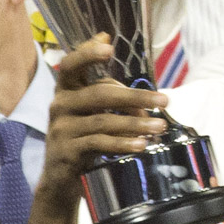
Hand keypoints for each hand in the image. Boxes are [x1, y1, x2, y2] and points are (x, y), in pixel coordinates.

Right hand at [38, 35, 168, 202]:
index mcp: (66, 90)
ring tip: (160, 127)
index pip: (71, 64)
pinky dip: (122, 144)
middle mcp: (59, 105)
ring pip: (103, 121)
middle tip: (164, 101)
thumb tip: (153, 96)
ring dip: (136, 124)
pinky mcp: (66, 151)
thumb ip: (114, 97)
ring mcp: (61, 129)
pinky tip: (141, 145)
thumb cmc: (83, 138)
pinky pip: (98, 143)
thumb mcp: (93, 114)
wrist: (60, 179)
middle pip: (99, 93)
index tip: (109, 45)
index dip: (87, 53)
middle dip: (135, 97)